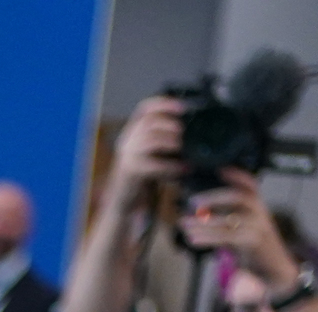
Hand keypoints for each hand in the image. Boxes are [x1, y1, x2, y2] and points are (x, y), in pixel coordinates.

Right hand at [106, 98, 183, 214]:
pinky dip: (170, 166)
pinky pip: (152, 165)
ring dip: (171, 142)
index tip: (183, 107)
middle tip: (186, 132)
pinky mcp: (130, 171)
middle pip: (148, 121)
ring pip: (150, 140)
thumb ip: (166, 141)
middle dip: (170, 124)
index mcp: (133, 131)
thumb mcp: (154, 154)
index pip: (145, 108)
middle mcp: (127, 140)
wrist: (123, 201)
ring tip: (185, 147)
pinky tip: (183, 169)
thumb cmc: (143, 176)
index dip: (164, 104)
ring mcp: (127, 155)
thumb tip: (194, 132)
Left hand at [180, 170, 296, 287]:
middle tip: (192, 201)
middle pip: (239, 197)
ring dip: (203, 221)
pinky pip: (227, 238)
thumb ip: (226, 221)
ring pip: (229, 219)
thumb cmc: (255, 249)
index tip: (220, 169)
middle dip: (214, 196)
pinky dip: (207, 237)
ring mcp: (258, 228)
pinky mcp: (252, 243)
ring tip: (183, 223)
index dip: (237, 175)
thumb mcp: (243, 229)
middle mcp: (260, 213)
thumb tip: (199, 214)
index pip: (250, 185)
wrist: (275, 270)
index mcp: (258, 207)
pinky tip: (193, 238)